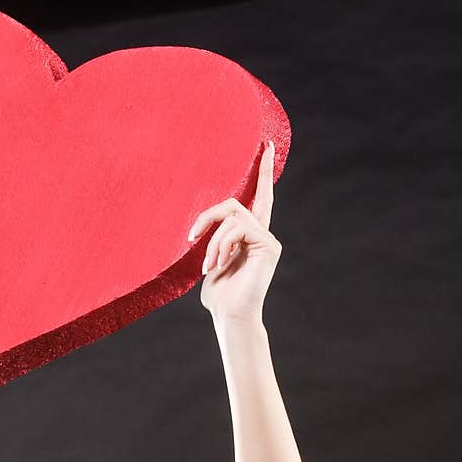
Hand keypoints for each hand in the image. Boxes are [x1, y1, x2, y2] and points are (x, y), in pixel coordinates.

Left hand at [188, 141, 281, 321]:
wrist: (231, 316)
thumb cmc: (220, 296)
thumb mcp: (211, 261)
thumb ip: (213, 239)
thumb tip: (201, 228)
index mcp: (250, 236)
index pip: (259, 197)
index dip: (263, 172)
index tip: (267, 146)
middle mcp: (262, 234)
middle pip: (234, 204)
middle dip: (208, 217)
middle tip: (192, 237)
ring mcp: (268, 239)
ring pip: (232, 217)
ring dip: (213, 241)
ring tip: (209, 266)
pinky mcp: (269, 246)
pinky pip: (238, 229)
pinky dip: (221, 245)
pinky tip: (218, 265)